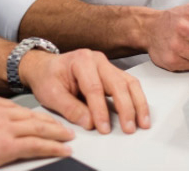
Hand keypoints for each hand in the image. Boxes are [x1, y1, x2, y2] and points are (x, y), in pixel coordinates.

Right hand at [0, 90, 73, 169]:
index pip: (13, 107)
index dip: (28, 114)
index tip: (37, 117)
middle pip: (29, 115)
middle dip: (48, 120)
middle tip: (61, 125)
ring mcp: (3, 127)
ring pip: (37, 128)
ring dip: (55, 132)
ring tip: (67, 136)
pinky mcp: (6, 145)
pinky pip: (36, 145)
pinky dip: (52, 147)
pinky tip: (62, 149)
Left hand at [19, 47, 150, 134]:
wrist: (46, 68)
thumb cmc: (48, 77)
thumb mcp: (51, 94)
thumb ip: (70, 109)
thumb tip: (89, 122)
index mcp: (81, 60)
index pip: (94, 88)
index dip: (100, 110)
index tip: (103, 128)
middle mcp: (98, 60)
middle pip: (117, 84)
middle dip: (125, 108)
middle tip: (129, 128)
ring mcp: (107, 66)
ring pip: (129, 83)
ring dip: (137, 104)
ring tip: (142, 123)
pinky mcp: (112, 74)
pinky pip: (129, 85)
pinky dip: (137, 100)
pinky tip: (140, 113)